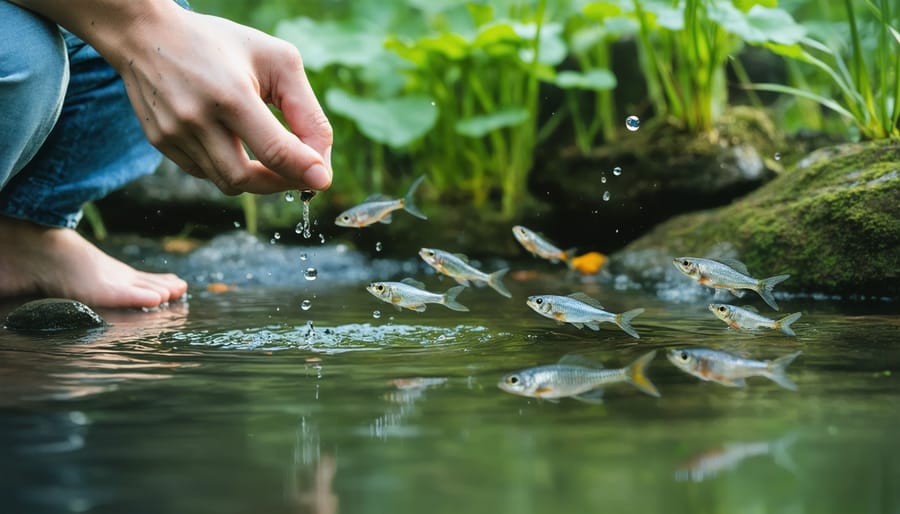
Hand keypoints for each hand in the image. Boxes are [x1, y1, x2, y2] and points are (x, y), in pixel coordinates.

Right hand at [118, 8, 332, 193]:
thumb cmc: (221, 44)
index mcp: (231, 94)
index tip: (322, 180)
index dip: (305, 171)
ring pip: (227, 183)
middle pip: (248, 179)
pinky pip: (205, 173)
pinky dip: (228, 169)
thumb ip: (305, 110)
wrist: (146, 34)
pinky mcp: (161, 143)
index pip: (275, 150)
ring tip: (273, 160)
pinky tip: (234, 145)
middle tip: (300, 174)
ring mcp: (173, 134)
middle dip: (281, 183)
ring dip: (258, 180)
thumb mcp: (276, 60)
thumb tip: (319, 162)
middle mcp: (196, 118)